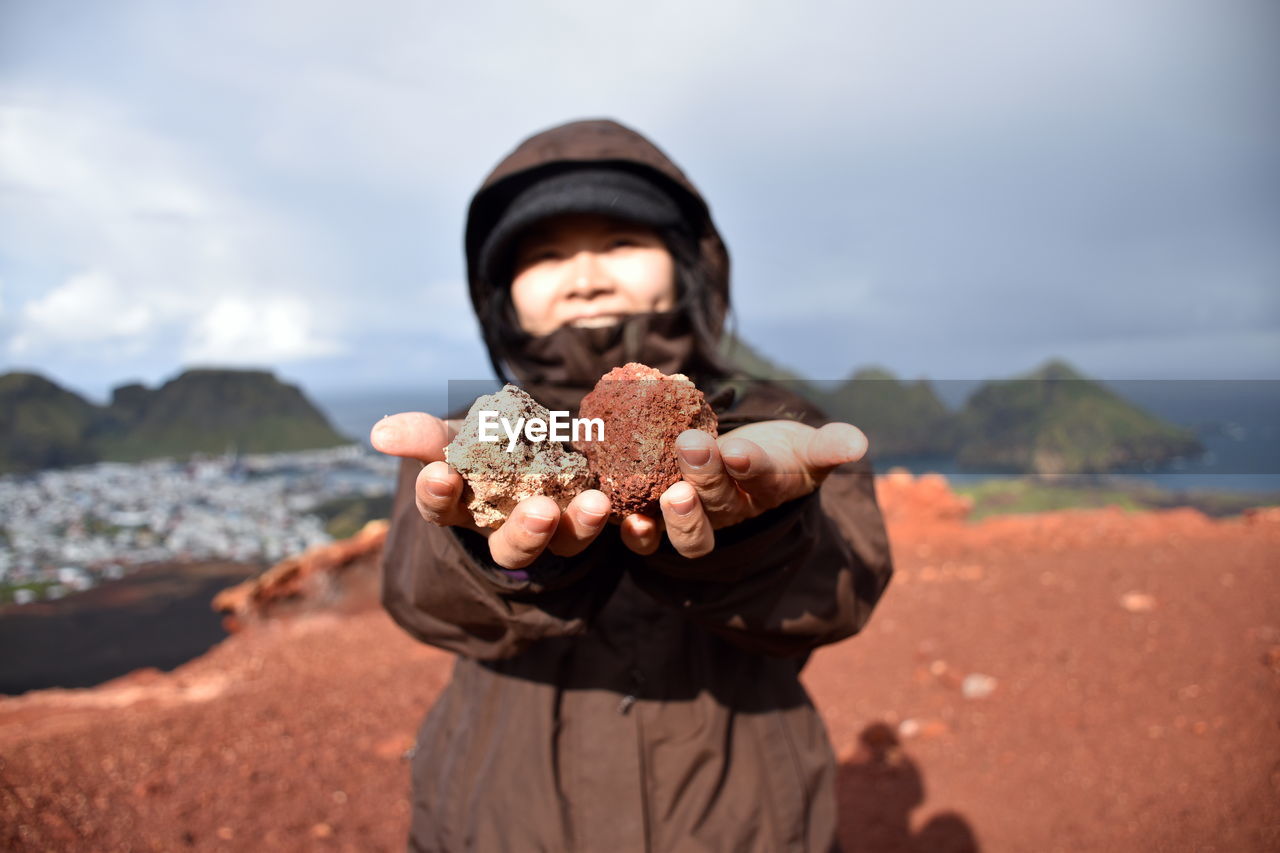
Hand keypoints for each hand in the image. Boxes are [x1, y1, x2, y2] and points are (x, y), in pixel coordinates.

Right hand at [371, 412, 611, 570]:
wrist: (529, 453)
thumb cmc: (480, 449)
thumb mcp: (451, 439)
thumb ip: (423, 436)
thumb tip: (379, 433)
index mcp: (464, 510)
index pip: (443, 509)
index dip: (439, 494)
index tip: (441, 474)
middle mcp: (506, 531)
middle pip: (512, 545)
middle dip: (526, 531)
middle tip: (539, 511)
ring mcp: (553, 531)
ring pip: (565, 542)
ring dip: (581, 526)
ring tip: (596, 504)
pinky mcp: (589, 520)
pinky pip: (604, 525)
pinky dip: (616, 518)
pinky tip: (626, 503)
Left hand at [619, 420, 867, 557]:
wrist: (746, 464)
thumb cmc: (781, 454)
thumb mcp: (807, 448)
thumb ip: (829, 446)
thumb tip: (858, 442)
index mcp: (768, 490)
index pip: (763, 480)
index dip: (752, 467)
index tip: (741, 450)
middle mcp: (731, 511)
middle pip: (717, 506)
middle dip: (705, 478)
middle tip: (690, 446)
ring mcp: (696, 516)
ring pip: (685, 528)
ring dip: (673, 513)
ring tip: (663, 487)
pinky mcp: (659, 514)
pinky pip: (646, 529)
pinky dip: (633, 526)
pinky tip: (617, 508)